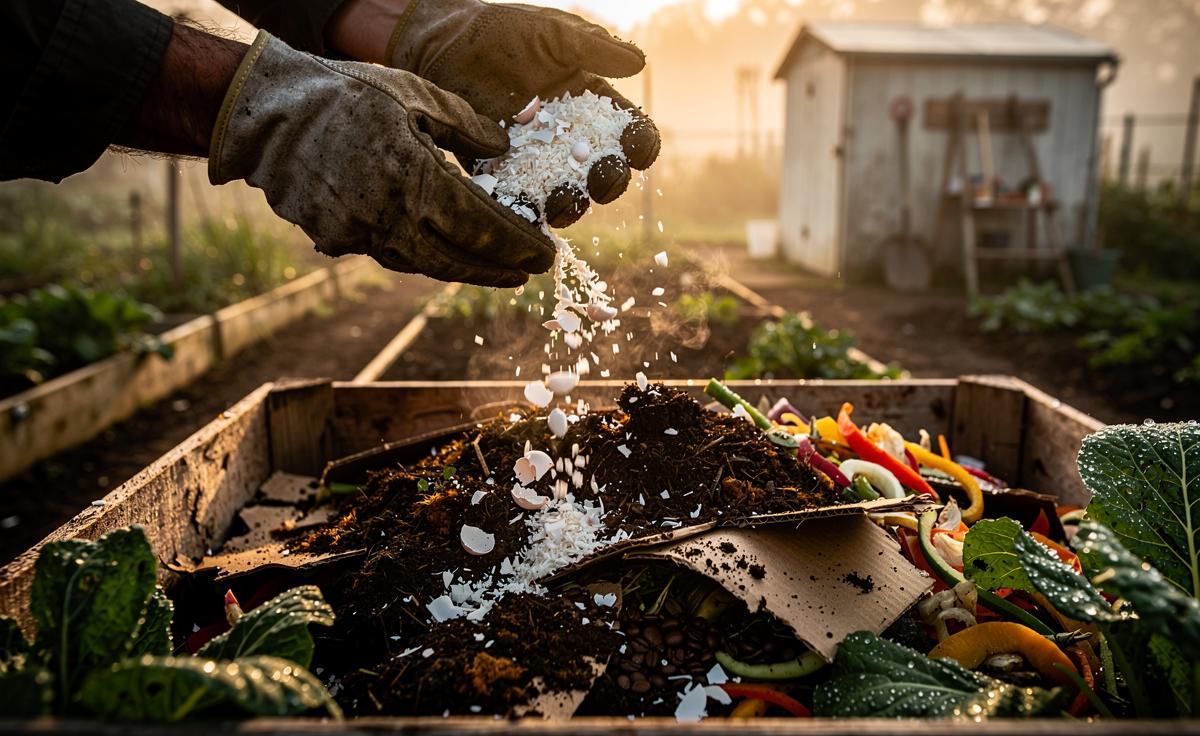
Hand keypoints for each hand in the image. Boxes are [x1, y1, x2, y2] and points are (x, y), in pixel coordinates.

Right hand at [208, 32, 554, 286]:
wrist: (263, 114)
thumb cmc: (341, 94)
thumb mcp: (411, 93)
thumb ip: (463, 124)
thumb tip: (502, 150)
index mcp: (413, 178)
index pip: (481, 225)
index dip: (517, 244)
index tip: (545, 254)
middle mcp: (388, 217)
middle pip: (458, 259)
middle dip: (499, 269)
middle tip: (530, 272)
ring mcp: (360, 235)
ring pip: (426, 265)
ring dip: (465, 270)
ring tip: (498, 270)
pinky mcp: (337, 239)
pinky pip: (393, 255)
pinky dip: (427, 257)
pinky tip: (447, 252)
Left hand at [332, 0, 660, 227]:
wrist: (444, 47)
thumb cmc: (502, 33)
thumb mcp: (552, 34)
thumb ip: (592, 47)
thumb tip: (640, 62)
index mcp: (593, 107)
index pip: (630, 133)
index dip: (640, 144)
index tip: (636, 147)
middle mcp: (571, 141)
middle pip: (605, 172)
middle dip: (610, 180)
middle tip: (601, 176)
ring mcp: (539, 164)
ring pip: (569, 197)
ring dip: (574, 204)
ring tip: (565, 198)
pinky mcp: (503, 179)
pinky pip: (521, 204)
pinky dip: (527, 213)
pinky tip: (526, 211)